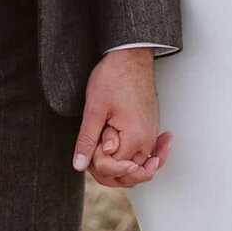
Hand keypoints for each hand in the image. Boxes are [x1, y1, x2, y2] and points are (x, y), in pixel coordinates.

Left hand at [73, 47, 168, 186]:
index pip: (114, 169)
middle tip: (93, 148)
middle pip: (129, 175)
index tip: (90, 146)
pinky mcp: (150, 128)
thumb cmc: (114, 75)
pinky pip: (146, 154)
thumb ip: (87, 139)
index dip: (96, 162)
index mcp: (135, 138)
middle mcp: (147, 140)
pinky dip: (135, 159)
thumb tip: (79, 164)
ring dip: (120, 166)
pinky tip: (125, 155)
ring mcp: (151, 134)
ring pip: (138, 167)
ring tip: (104, 152)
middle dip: (108, 169)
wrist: (130, 55)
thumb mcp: (94, 108)